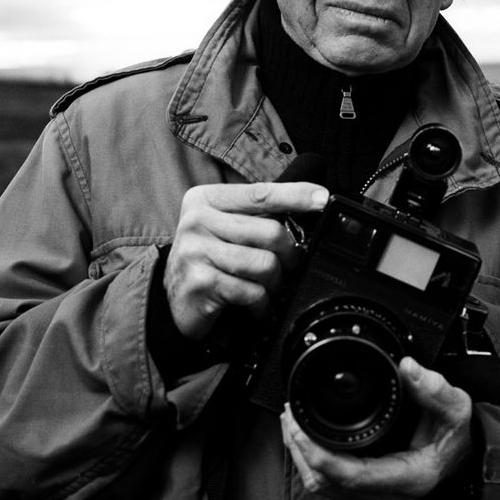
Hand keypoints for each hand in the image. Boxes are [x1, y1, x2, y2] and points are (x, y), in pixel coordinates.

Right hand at [164, 181, 327, 338]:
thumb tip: (306, 208)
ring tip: (268, 288)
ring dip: (275, 283)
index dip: (295, 195)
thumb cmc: (209, 259)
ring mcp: (196, 251)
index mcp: (206, 199)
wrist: (175, 300)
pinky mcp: (200, 283)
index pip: (260, 194)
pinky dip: (262, 304)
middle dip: (289, 255)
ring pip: (265, 264)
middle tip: (288, 265)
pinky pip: (252, 292)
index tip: (323, 198)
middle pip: (270, 232)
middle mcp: (197, 220)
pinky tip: (256, 306)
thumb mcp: (225, 227)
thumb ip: (255, 216)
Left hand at [280, 356, 473, 499]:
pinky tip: (305, 437)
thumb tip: (409, 368)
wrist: (461, 454)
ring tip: (292, 422)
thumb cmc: (455, 434)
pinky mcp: (364, 495)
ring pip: (322, 485)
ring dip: (301, 456)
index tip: (302, 427)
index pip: (352, 475)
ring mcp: (374, 499)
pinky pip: (327, 484)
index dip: (320, 454)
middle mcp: (387, 496)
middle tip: (291, 416)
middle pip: (328, 482)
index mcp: (407, 477)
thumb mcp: (455, 407)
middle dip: (302, 450)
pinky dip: (311, 461)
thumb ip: (434, 389)